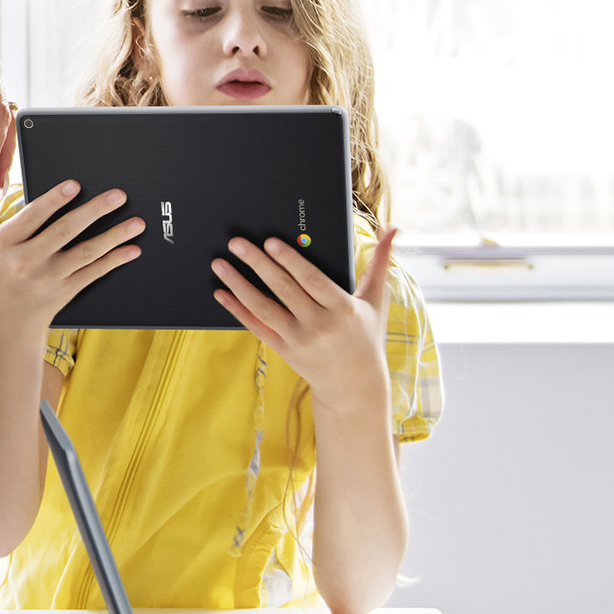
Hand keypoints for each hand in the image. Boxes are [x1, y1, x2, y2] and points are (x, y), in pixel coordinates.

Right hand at [0, 181, 142, 328]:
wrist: (8, 317)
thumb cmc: (9, 271)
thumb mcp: (4, 245)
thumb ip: (27, 222)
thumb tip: (64, 197)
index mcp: (7, 241)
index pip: (33, 215)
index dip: (55, 199)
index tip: (75, 185)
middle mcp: (26, 260)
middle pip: (65, 230)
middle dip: (95, 210)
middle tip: (118, 196)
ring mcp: (47, 278)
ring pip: (86, 252)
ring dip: (115, 236)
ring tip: (136, 223)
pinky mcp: (64, 292)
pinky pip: (94, 273)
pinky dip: (114, 260)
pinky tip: (130, 250)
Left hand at [213, 227, 397, 408]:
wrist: (354, 385)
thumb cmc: (365, 335)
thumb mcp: (375, 300)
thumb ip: (379, 262)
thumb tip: (392, 229)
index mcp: (343, 309)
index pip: (312, 280)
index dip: (291, 261)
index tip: (271, 242)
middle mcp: (320, 326)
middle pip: (284, 289)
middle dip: (258, 264)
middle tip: (237, 242)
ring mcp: (299, 340)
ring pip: (264, 308)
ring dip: (239, 285)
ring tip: (220, 264)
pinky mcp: (284, 350)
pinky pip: (257, 327)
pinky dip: (237, 310)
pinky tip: (221, 293)